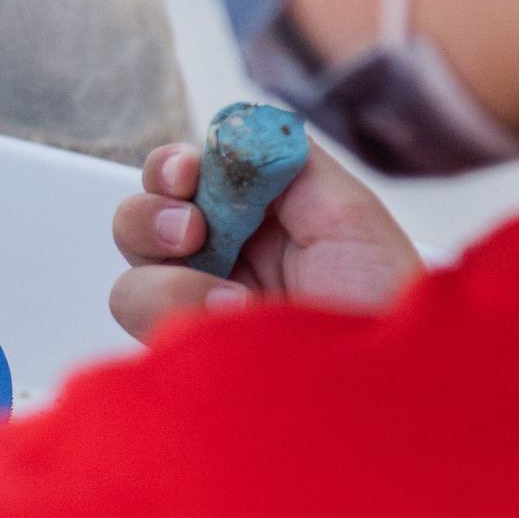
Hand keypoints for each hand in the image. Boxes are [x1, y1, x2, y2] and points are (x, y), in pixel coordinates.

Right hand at [110, 139, 424, 342]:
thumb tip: (232, 131)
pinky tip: (231, 327)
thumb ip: (289, 163)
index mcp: (255, 221)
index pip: (184, 180)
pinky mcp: (185, 356)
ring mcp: (197, 316)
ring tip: (234, 302)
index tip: (188, 173)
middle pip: (138, 222)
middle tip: (191, 232)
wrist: (386, 387)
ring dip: (170, 282)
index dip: (174, 169)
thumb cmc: (384, 308)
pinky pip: (142, 330)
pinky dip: (181, 318)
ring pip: (132, 283)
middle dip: (151, 215)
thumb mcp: (349, 215)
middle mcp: (218, 265)